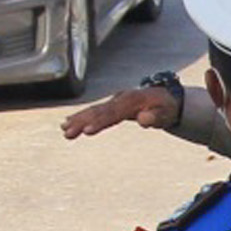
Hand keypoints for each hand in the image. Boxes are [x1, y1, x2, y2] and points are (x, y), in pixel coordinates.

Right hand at [59, 82, 179, 140]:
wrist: (165, 97)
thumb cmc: (166, 108)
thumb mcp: (166, 114)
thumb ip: (156, 117)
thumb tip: (144, 119)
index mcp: (132, 101)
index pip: (113, 113)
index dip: (100, 122)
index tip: (87, 131)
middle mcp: (120, 99)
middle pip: (99, 111)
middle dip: (82, 122)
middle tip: (68, 132)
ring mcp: (115, 101)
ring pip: (94, 110)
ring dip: (78, 120)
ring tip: (64, 130)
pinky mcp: (111, 105)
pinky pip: (94, 111)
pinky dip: (81, 116)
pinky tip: (68, 124)